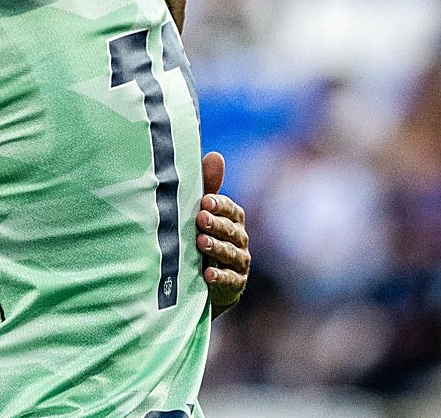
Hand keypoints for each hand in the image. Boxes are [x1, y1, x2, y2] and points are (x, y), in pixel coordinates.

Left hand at [197, 151, 249, 315]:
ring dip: (216, 248)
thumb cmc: (201, 234)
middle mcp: (240, 239)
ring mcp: (239, 262)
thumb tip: (216, 155)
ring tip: (200, 243)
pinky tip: (207, 274)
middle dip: (216, 224)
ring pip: (231, 254)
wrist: (202, 278)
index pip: (231, 210)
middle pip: (231, 231)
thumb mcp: (202, 211)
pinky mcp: (235, 284)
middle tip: (200, 219)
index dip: (219, 205)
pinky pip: (230, 280)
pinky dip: (219, 277)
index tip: (204, 201)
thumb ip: (208, 185)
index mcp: (234, 219)